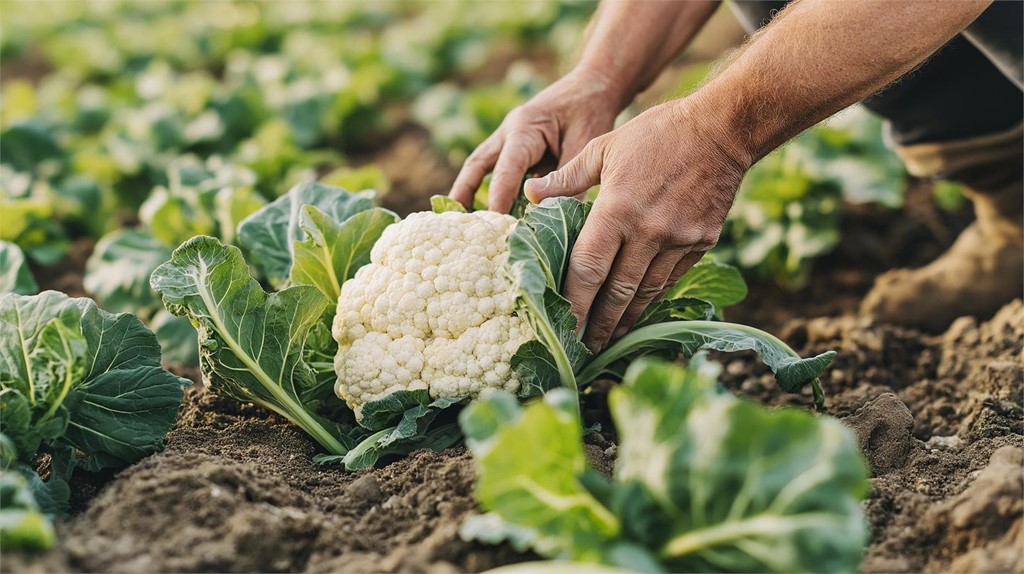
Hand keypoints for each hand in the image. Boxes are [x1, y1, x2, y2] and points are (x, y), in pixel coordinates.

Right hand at [448, 67, 625, 213]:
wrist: (594, 84)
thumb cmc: (590, 109)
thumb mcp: (584, 143)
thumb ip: (569, 179)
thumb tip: (557, 217)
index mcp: (525, 128)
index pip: (507, 168)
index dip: (499, 196)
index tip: (496, 222)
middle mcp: (509, 132)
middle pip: (477, 164)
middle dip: (464, 193)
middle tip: (455, 221)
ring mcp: (509, 137)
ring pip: (480, 166)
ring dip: (468, 190)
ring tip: (460, 219)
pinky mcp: (516, 146)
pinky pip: (496, 169)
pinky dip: (488, 188)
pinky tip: (487, 210)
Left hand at [524, 97, 748, 351]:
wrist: (722, 130)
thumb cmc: (656, 134)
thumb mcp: (605, 147)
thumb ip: (568, 178)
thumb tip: (530, 195)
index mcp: (617, 208)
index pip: (588, 267)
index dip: (573, 301)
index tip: (561, 324)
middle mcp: (648, 231)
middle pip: (616, 291)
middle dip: (598, 324)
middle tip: (582, 349)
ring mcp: (678, 240)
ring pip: (646, 293)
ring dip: (625, 321)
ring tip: (608, 341)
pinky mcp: (701, 243)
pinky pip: (671, 279)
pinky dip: (652, 299)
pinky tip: (638, 312)